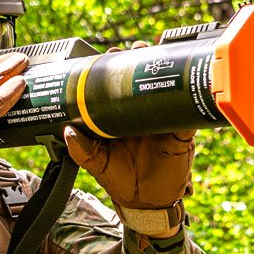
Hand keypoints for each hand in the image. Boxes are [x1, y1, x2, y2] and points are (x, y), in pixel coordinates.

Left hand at [63, 40, 194, 213]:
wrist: (146, 204)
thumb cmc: (121, 181)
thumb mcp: (97, 164)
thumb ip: (81, 149)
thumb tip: (66, 131)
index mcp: (121, 118)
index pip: (118, 86)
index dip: (116, 67)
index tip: (110, 54)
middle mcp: (142, 114)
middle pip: (143, 79)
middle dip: (140, 59)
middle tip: (136, 49)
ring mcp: (163, 120)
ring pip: (166, 87)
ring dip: (163, 68)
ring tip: (155, 54)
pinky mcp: (181, 132)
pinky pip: (186, 112)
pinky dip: (187, 96)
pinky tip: (183, 81)